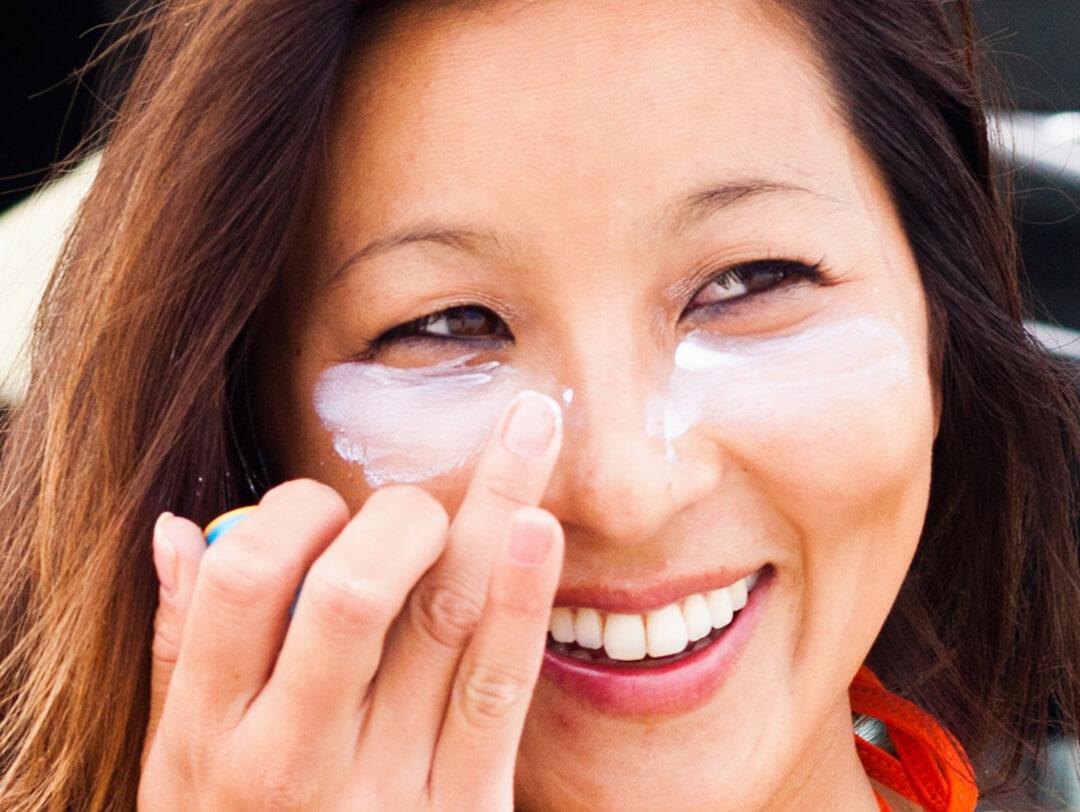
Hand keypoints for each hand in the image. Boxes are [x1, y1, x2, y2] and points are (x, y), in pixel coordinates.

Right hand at [139, 390, 564, 809]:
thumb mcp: (175, 771)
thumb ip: (179, 650)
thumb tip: (179, 532)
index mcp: (210, 735)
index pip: (244, 582)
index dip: (292, 512)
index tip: (321, 507)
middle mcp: (295, 757)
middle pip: (353, 593)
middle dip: (399, 515)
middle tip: (421, 497)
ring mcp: (388, 786)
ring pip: (442, 621)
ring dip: (492, 508)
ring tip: (532, 425)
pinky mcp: (465, 807)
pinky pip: (497, 690)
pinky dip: (521, 600)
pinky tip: (536, 526)